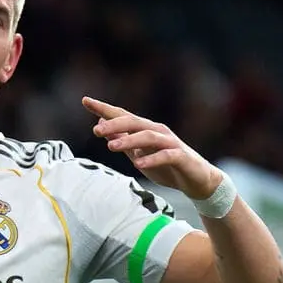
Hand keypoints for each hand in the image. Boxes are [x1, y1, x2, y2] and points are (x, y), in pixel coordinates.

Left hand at [84, 96, 222, 199]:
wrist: (197, 181)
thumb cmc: (166, 166)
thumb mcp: (137, 153)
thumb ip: (121, 139)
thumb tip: (101, 124)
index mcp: (145, 129)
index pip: (122, 115)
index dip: (104, 108)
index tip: (85, 101)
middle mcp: (157, 132)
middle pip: (134, 122)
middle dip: (114, 124)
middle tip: (95, 131)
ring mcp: (171, 143)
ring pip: (148, 137)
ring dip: (129, 140)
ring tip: (110, 147)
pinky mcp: (182, 157)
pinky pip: (167, 155)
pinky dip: (152, 159)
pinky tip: (138, 164)